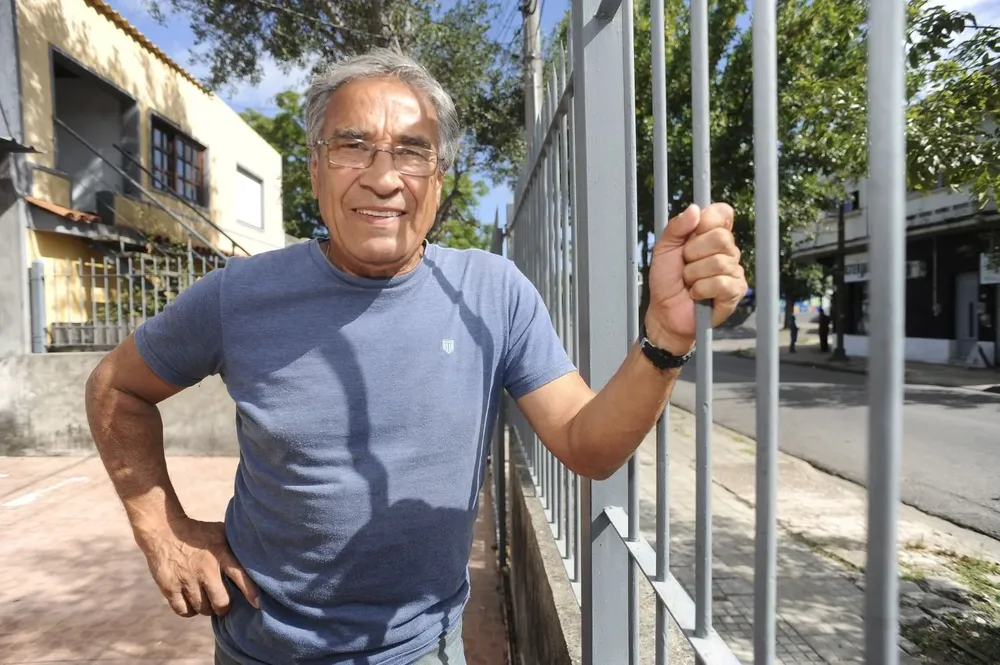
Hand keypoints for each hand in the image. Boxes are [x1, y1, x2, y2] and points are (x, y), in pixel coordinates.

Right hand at [135, 517, 259, 616]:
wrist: (164, 530)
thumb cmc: (199, 533)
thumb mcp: (221, 532)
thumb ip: (235, 546)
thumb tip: (257, 557)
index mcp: (221, 553)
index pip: (240, 576)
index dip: (250, 592)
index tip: (257, 604)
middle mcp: (205, 568)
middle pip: (221, 602)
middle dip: (224, 607)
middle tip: (223, 604)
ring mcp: (186, 579)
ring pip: (202, 609)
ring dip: (206, 609)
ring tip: (207, 601)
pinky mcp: (169, 587)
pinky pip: (184, 611)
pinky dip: (190, 611)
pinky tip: (192, 604)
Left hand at [645, 203, 746, 353]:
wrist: (665, 311)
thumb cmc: (667, 280)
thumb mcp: (664, 249)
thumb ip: (676, 227)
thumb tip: (694, 209)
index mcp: (712, 234)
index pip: (723, 213)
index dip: (706, 221)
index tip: (690, 237)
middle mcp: (727, 249)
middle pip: (720, 238)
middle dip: (693, 254)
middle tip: (685, 265)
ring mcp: (734, 270)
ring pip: (718, 262)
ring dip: (694, 275)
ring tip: (689, 282)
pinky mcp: (736, 290)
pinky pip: (721, 283)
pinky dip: (701, 289)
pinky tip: (697, 294)